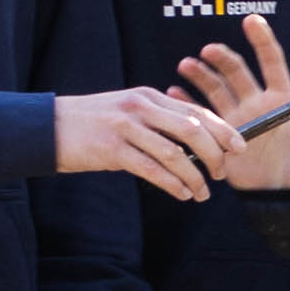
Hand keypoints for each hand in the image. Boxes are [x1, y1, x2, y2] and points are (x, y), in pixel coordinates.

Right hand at [57, 87, 237, 201]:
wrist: (49, 127)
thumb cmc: (92, 124)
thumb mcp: (128, 111)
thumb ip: (157, 121)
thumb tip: (194, 142)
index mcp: (149, 96)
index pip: (196, 111)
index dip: (223, 130)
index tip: (240, 147)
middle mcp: (141, 107)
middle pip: (192, 130)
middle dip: (215, 155)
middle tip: (222, 174)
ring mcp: (126, 127)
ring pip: (174, 153)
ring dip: (194, 176)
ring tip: (203, 193)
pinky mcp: (112, 148)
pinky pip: (152, 169)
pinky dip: (172, 184)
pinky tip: (182, 194)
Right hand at [176, 16, 289, 193]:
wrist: (286, 196)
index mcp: (282, 100)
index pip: (273, 62)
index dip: (262, 41)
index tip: (251, 20)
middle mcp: (257, 103)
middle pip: (238, 72)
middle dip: (223, 58)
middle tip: (208, 51)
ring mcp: (237, 117)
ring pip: (216, 88)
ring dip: (201, 75)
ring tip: (186, 65)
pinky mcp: (221, 135)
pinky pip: (201, 114)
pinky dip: (188, 102)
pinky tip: (174, 92)